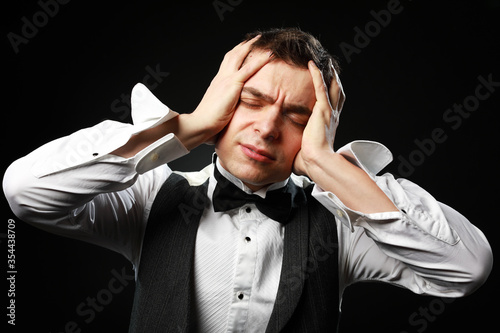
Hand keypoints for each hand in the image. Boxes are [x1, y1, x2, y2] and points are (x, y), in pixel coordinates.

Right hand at [189, 35, 272, 143]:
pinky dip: (260, 60)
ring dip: (251, 46)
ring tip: (261, 39)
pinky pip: (249, 68)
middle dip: (244, 46)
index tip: (243, 48)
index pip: (227, 63)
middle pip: (233, 55)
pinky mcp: (233, 84)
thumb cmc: (208, 123)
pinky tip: (269, 54)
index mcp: (217, 82)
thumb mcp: (219, 110)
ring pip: (240, 56)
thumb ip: (225, 107)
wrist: (201, 124)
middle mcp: (221, 77)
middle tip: (254, 39)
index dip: (235, 54)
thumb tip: (229, 113)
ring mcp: (227, 79)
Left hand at [293, 60, 344, 175]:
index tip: (328, 80)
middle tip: (328, 63)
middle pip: (336, 89)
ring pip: (330, 85)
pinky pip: (320, 88)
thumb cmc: (310, 160)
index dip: (331, 89)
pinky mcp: (323, 110)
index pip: (332, 101)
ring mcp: (329, 111)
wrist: (316, 163)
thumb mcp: (305, 148)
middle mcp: (332, 115)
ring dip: (326, 71)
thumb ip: (299, 145)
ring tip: (321, 58)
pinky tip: (312, 64)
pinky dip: (317, 75)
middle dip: (332, 76)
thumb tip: (286, 155)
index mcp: (329, 123)